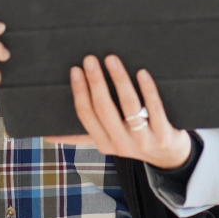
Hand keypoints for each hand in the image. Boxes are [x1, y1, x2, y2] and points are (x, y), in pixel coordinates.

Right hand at [47, 55, 191, 169]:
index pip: (86, 115)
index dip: (80, 91)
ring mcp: (143, 141)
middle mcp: (121, 144)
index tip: (76, 70)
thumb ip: (80, 136)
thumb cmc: (134, 141)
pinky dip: (148, 90)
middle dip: (95, 82)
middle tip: (90, 59)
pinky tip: (141, 72)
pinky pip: (155, 109)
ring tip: (112, 60)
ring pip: (128, 106)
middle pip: (104, 109)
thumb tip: (48, 135)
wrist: (170, 158)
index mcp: (103, 143)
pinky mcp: (164, 135)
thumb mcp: (107, 143)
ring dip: (119, 80)